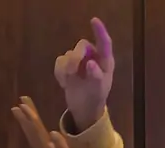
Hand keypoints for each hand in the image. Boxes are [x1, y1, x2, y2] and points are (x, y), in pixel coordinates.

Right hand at [54, 17, 114, 132]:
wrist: (84, 110)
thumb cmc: (96, 98)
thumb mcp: (99, 91)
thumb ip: (96, 77)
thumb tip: (91, 65)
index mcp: (104, 61)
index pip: (104, 42)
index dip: (99, 31)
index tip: (93, 21)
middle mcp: (92, 57)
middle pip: (81, 46)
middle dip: (75, 57)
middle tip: (72, 70)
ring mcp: (79, 61)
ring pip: (68, 54)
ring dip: (66, 68)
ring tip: (69, 81)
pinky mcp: (67, 67)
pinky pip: (59, 62)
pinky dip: (60, 73)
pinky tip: (64, 83)